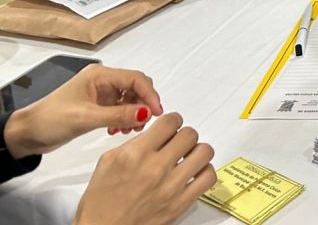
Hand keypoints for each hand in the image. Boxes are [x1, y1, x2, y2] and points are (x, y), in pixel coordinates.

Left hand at [2, 64, 162, 158]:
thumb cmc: (52, 120)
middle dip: (143, 104)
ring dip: (134, 113)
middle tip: (143, 124)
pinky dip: (124, 118)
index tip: (157, 113)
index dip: (150, 94)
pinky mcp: (97, 106)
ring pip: (130, 98)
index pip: (135, 79)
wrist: (27, 133)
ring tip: (129, 130)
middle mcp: (103, 81)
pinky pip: (120, 108)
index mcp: (100, 76)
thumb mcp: (86, 118)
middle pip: (135, 87)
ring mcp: (100, 93)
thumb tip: (147, 113)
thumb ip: (118, 115)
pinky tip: (118, 131)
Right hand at [73, 113, 215, 224]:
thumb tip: (156, 132)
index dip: (173, 121)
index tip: (171, 127)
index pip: (171, 121)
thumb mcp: (108, 161)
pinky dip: (204, 172)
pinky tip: (193, 174)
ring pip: (204, 152)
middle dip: (183, 136)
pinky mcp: (181, 203)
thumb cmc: (101, 202)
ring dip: (196, 152)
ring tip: (187, 158)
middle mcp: (155, 168)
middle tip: (177, 143)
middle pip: (190, 134)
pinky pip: (208, 177)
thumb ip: (135, 142)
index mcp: (135, 154)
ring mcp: (171, 187)